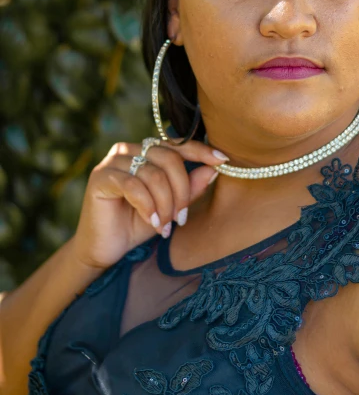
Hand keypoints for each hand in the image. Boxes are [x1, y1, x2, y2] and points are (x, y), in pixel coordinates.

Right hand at [70, 139, 227, 269]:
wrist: (105, 249)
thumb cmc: (137, 225)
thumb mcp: (171, 207)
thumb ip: (190, 188)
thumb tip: (215, 169)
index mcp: (146, 151)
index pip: (177, 145)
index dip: (200, 150)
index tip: (222, 160)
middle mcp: (128, 149)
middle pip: (169, 158)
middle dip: (181, 190)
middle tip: (182, 218)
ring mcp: (113, 161)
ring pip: (153, 174)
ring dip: (165, 203)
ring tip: (166, 225)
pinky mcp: (101, 177)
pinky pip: (133, 186)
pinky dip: (148, 206)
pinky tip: (153, 222)